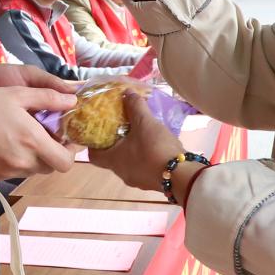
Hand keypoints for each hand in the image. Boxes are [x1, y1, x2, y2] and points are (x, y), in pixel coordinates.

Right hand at [0, 87, 75, 180]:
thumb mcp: (16, 94)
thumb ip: (48, 98)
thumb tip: (72, 101)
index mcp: (33, 142)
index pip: (66, 162)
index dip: (71, 152)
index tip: (67, 139)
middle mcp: (23, 162)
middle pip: (51, 167)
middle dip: (53, 153)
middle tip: (46, 135)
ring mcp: (7, 172)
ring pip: (32, 170)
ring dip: (34, 157)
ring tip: (23, 137)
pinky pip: (14, 171)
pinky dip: (16, 160)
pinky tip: (4, 143)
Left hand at [86, 93, 205, 204]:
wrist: (181, 175)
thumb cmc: (155, 148)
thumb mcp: (145, 122)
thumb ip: (135, 106)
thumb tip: (127, 92)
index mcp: (113, 160)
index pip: (93, 156)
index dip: (92, 144)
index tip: (97, 132)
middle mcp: (122, 173)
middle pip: (111, 158)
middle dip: (115, 143)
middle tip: (121, 128)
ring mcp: (137, 180)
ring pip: (129, 163)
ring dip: (132, 151)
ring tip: (140, 135)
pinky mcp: (152, 182)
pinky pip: (144, 168)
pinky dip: (146, 158)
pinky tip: (156, 147)